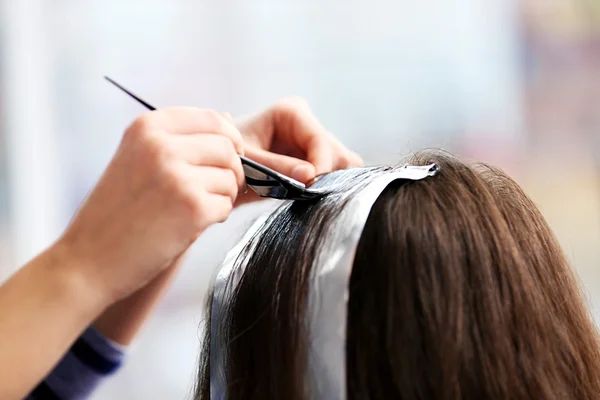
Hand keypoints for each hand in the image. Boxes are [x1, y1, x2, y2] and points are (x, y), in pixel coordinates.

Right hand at [58, 107, 244, 302]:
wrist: (89, 260)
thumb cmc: (117, 212)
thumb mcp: (138, 158)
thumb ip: (180, 137)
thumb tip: (228, 118)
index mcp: (147, 127)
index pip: (212, 117)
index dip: (229, 138)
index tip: (225, 158)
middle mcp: (161, 146)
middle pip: (227, 146)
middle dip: (232, 169)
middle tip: (215, 189)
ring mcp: (177, 177)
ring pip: (231, 177)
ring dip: (223, 195)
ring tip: (194, 208)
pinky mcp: (192, 208)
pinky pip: (227, 205)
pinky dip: (216, 216)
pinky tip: (191, 224)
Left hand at [233, 97, 362, 203]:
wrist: (218, 165)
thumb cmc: (228, 158)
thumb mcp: (248, 162)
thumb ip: (277, 167)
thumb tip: (310, 176)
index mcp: (291, 112)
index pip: (320, 140)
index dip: (320, 166)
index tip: (309, 188)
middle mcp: (308, 123)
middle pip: (337, 152)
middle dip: (326, 175)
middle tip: (308, 195)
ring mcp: (314, 142)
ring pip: (343, 165)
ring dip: (328, 183)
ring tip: (306, 197)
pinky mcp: (316, 160)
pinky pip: (336, 175)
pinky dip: (326, 188)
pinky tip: (309, 197)